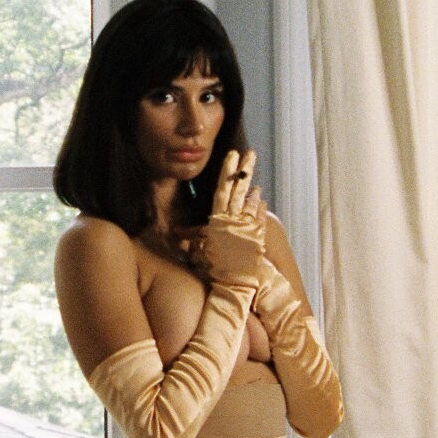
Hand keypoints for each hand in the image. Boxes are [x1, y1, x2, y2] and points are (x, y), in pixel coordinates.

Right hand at [189, 150, 265, 288]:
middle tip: (250, 153)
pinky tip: (261, 199)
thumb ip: (195, 238)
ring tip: (255, 180)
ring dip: (252, 189)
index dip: (227, 170)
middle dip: (244, 169)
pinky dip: (260, 207)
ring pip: (251, 201)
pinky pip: (260, 217)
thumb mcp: (203, 251)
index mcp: (219, 220)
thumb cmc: (216, 269)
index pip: (223, 189)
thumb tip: (177, 232)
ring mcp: (248, 226)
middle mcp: (234, 220)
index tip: (232, 154)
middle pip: (239, 189)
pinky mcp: (258, 236)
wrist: (235, 284)